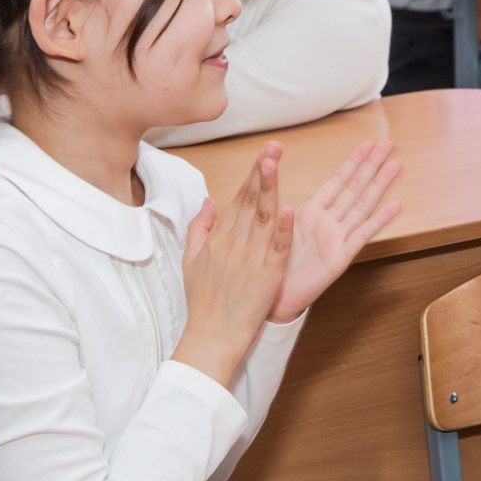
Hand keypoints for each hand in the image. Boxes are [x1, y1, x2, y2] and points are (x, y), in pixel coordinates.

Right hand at [173, 145, 293, 387]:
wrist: (211, 335)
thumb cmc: (202, 300)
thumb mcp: (191, 260)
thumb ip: (199, 228)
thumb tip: (209, 202)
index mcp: (219, 237)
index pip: (239, 199)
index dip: (252, 175)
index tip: (264, 153)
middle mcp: (235, 243)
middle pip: (252, 201)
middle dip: (263, 171)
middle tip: (274, 145)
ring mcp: (252, 258)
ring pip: (265, 218)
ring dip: (272, 188)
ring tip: (276, 163)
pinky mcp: (268, 276)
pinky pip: (278, 248)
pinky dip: (283, 229)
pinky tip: (288, 208)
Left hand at [270, 140, 401, 322]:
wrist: (272, 296)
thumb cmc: (271, 262)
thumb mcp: (272, 224)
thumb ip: (279, 203)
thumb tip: (269, 171)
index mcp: (311, 212)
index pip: (337, 180)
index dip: (352, 161)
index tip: (366, 143)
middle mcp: (329, 222)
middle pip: (354, 188)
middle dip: (371, 165)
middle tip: (388, 144)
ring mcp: (337, 238)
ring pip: (361, 205)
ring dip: (378, 185)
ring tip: (395, 166)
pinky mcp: (340, 257)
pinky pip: (361, 235)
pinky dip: (378, 221)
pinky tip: (394, 207)